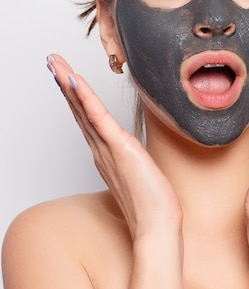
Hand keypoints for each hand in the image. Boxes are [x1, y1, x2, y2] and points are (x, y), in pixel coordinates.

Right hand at [46, 54, 182, 239]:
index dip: (75, 97)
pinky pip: (100, 119)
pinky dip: (87, 99)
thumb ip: (132, 163)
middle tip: (51, 62)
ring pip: (84, 111)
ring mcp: (108, 149)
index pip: (87, 119)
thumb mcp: (140, 176)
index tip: (66, 77)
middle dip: (65, 84)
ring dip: (69, 84)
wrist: (157, 226)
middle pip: (79, 111)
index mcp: (106, 155)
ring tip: (55, 64)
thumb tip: (134, 156)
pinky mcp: (120, 149)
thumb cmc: (153, 205)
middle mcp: (101, 151)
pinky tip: (76, 81)